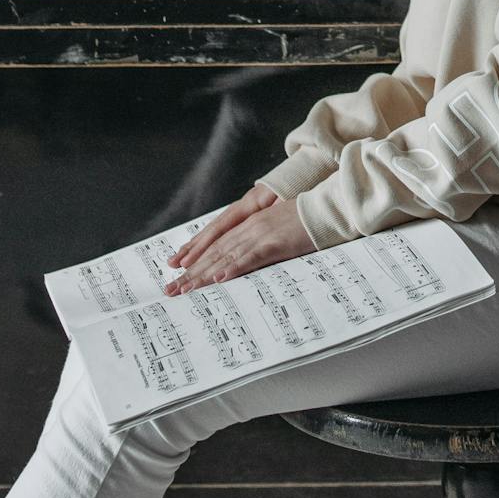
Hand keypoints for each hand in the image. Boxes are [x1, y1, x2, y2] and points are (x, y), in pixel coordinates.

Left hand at [164, 185, 313, 293]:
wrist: (327, 207)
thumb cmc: (307, 220)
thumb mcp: (279, 230)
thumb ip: (262, 242)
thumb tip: (248, 260)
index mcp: (250, 224)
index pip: (216, 244)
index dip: (195, 259)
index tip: (178, 274)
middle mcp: (250, 227)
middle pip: (214, 252)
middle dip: (191, 273)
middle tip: (171, 290)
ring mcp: (260, 233)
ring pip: (225, 257)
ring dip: (203, 275)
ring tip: (185, 290)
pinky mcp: (275, 242)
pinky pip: (250, 258)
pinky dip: (233, 268)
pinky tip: (219, 279)